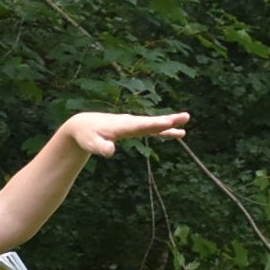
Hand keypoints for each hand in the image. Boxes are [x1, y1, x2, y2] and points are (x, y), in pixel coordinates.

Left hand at [64, 111, 188, 156]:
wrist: (84, 125)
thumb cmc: (87, 135)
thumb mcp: (91, 144)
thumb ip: (101, 147)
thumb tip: (110, 152)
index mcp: (121, 126)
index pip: (140, 125)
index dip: (154, 124)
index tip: (167, 122)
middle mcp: (130, 122)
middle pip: (151, 122)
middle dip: (168, 120)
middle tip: (184, 117)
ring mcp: (133, 123)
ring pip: (154, 123)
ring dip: (170, 123)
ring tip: (186, 122)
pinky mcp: (134, 127)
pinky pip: (152, 128)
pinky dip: (164, 130)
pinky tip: (178, 133)